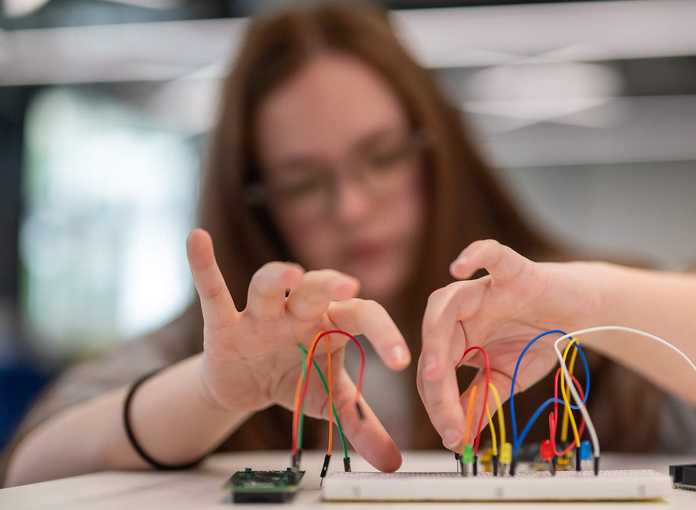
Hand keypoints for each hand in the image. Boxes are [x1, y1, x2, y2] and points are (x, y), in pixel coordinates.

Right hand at [186, 229, 409, 470]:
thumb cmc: (296, 379)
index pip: (361, 316)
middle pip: (316, 289)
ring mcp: (260, 314)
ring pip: (268, 285)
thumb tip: (393, 461)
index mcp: (330, 323)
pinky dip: (203, 267)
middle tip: (350, 286)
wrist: (245, 387)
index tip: (401, 361)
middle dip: (330, 285)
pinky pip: (213, 291)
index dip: (384, 333)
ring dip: (278, 278)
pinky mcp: (224, 324)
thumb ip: (359, 425)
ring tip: (291, 275)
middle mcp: (298, 311)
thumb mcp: (327, 402)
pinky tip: (197, 239)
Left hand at [417, 239, 600, 449]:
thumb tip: (458, 438)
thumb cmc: (539, 340)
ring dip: (436, 336)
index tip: (453, 438)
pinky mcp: (514, 271)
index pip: (435, 371)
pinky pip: (490, 254)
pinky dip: (474, 255)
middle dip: (435, 381)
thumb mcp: (507, 378)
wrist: (581, 313)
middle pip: (433, 339)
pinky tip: (459, 267)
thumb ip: (482, 402)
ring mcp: (484, 289)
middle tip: (444, 415)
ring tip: (438, 372)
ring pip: (445, 302)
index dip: (440, 406)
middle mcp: (461, 311)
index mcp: (455, 337)